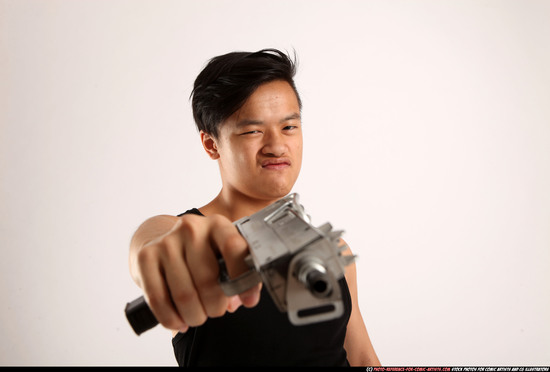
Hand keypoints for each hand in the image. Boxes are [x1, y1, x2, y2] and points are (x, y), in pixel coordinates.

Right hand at [132, 214, 260, 332]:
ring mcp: (166, 242)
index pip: (234, 247)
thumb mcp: (223, 256)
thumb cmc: (199, 254)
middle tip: (215, 310)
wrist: (160, 239)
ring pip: (184, 295)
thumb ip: (240, 276)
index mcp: (217, 225)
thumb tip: (247, 298)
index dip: (243, 277)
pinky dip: (171, 319)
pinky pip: (158, 299)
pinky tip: (179, 321)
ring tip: (198, 316)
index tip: (248, 298)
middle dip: (216, 306)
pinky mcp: (145, 257)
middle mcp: (191, 229)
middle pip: (208, 280)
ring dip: (195, 316)